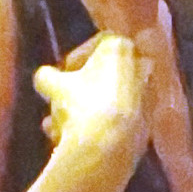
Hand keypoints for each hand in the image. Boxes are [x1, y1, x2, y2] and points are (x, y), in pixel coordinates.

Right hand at [34, 33, 151, 173]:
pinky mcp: (147, 126)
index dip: (76, 57)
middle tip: (62, 100)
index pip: (99, 43)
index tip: (63, 72)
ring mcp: (148, 99)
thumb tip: (44, 76)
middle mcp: (142, 69)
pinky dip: (98, 127)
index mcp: (123, 49)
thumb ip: (48, 76)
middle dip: (82, 88)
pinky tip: (74, 140)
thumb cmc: (81, 106)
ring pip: (111, 101)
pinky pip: (118, 121)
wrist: (108, 148)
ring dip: (84, 111)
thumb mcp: (53, 86)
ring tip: (57, 126)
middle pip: (107, 74)